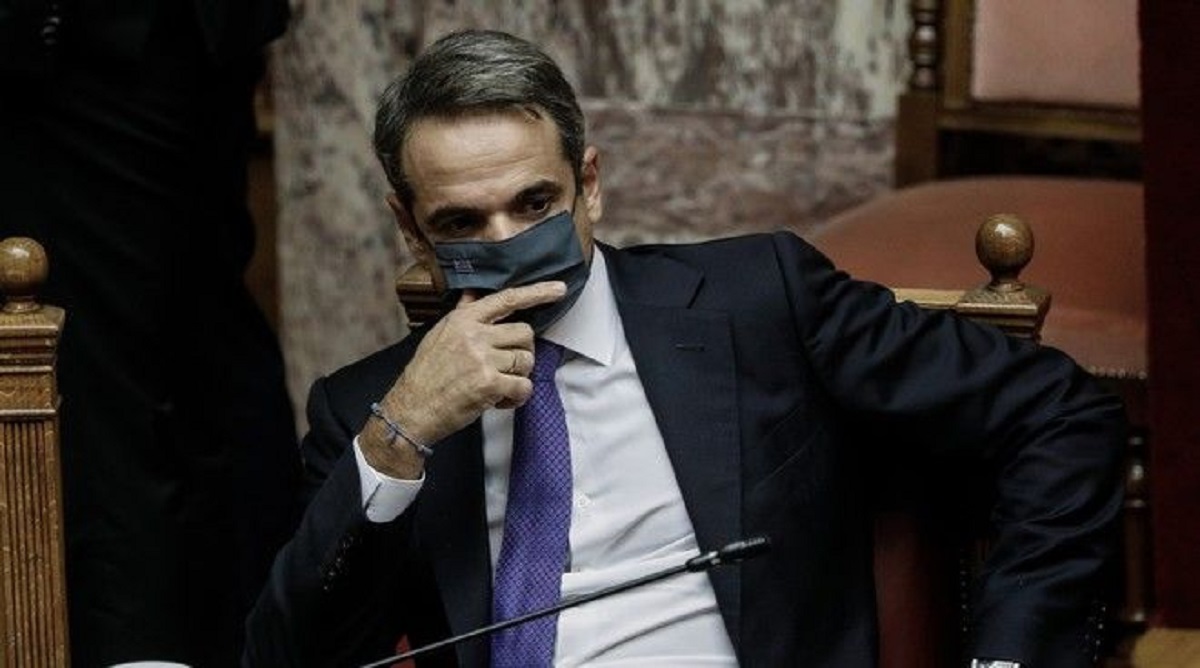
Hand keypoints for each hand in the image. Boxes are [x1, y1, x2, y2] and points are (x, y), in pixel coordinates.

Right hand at [359, 281, 565, 478]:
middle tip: (504, 367)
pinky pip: (524, 386)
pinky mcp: (489, 383)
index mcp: (463, 319)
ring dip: (518, 377)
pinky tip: (498, 401)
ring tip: (496, 386)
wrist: (411, 409)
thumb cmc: (427, 375)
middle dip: (521, 352)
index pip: (507, 298)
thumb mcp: (439, 334)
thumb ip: (462, 315)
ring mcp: (482, 358)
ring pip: (527, 360)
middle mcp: (474, 334)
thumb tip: (474, 295)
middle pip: (525, 333)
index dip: (537, 292)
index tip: (559, 288)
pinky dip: (516, 397)